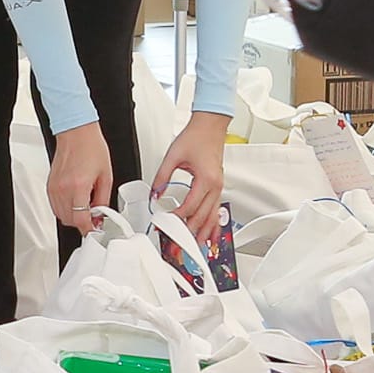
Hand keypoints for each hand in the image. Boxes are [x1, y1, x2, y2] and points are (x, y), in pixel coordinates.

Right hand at [46, 124, 111, 233]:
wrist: (76, 133)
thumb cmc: (91, 148)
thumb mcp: (106, 176)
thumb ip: (103, 200)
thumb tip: (100, 215)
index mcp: (78, 186)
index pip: (80, 219)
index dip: (88, 229)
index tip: (94, 230)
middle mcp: (63, 189)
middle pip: (70, 220)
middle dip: (82, 222)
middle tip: (93, 215)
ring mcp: (54, 188)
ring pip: (61, 215)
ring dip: (73, 216)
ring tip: (85, 205)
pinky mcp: (50, 186)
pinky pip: (55, 206)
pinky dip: (65, 208)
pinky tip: (75, 200)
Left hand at [155, 111, 228, 237]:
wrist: (210, 126)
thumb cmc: (196, 136)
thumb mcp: (173, 156)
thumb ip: (162, 177)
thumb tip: (155, 194)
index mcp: (205, 179)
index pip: (190, 206)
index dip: (177, 217)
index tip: (166, 223)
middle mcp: (215, 186)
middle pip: (203, 216)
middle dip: (190, 232)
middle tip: (179, 244)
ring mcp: (218, 187)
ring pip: (212, 217)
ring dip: (204, 233)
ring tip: (195, 247)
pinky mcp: (217, 187)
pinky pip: (217, 211)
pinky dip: (213, 225)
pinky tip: (211, 235)